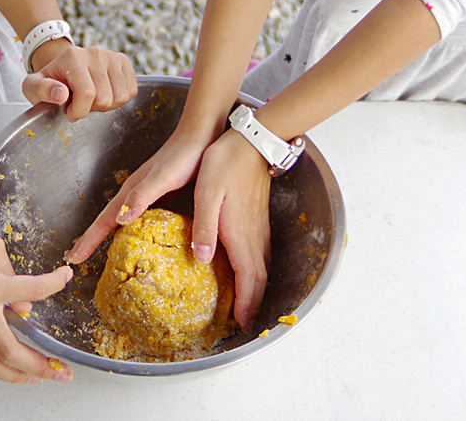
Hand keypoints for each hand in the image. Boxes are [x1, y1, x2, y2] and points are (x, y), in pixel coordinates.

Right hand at [0, 211, 74, 383]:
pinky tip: (0, 366)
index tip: (64, 278)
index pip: (32, 291)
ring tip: (34, 378)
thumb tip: (25, 306)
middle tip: (61, 372)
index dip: (54, 283)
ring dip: (15, 376)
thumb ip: (12, 274)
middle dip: (40, 366)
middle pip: (10, 351)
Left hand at [22, 41, 136, 122]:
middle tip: (80, 102)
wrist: (63, 66)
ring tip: (92, 97)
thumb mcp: (33, 86)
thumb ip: (40, 90)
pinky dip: (119, 98)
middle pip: (105, 98)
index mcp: (73, 57)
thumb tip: (60, 93)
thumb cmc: (50, 80)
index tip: (69, 111)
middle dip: (92, 108)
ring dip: (106, 105)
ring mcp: (112, 55)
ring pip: (120, 96)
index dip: (79, 111)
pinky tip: (104, 93)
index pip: (87, 94)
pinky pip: (131, 90)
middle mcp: (95, 53)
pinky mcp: (123, 61)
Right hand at [65, 127, 210, 263]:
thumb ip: (142, 196)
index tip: (73, 258)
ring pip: (118, 219)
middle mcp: (133, 194)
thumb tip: (120, 219)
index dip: (88, 240)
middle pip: (105, 221)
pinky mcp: (158, 196)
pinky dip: (126, 230)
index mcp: (130, 191)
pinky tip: (131, 236)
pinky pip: (135, 218)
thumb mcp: (162, 178)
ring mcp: (145, 195)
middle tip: (76, 258)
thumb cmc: (182, 157)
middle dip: (90, 239)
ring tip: (95, 250)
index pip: (103, 221)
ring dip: (104, 235)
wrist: (199, 137)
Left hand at [190, 130, 271, 331]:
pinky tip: (250, 269)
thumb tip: (203, 258)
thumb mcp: (207, 193)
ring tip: (249, 304)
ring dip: (256, 288)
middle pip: (258, 278)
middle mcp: (253, 235)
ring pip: (262, 266)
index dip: (246, 303)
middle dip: (254, 303)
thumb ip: (205, 227)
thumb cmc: (224, 164)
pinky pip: (261, 252)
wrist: (250, 141)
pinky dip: (257, 270)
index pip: (247, 278)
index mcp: (239, 233)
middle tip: (246, 324)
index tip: (243, 324)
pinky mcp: (258, 217)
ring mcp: (258, 226)